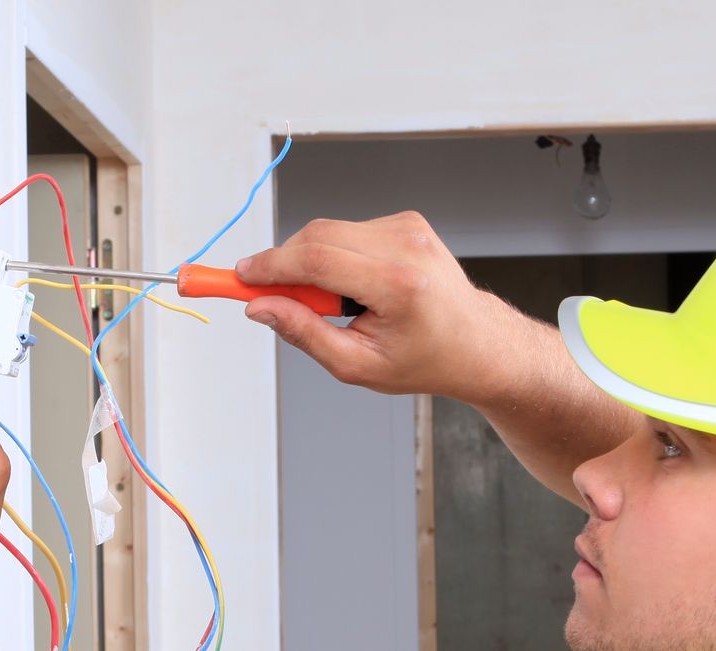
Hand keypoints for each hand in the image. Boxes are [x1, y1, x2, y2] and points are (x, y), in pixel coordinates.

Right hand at [234, 211, 526, 402]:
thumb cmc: (424, 359)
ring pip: (329, 231)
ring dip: (312, 263)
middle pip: (317, 237)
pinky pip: (348, 231)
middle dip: (281, 263)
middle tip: (265, 294)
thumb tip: (260, 307)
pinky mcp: (406, 220)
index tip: (240, 276)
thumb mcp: (358, 365)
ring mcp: (408, 228)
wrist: (475, 342)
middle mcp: (406, 247)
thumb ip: (304, 333)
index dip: (270, 266)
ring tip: (333, 304)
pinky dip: (336, 256)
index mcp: (398, 285)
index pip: (316, 259)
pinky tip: (354, 287)